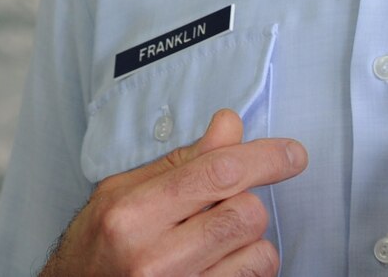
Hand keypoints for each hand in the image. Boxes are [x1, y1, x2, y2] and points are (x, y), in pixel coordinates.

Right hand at [41, 108, 306, 276]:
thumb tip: (228, 125)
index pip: (215, 173)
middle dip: (246, 203)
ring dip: (249, 242)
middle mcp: (152, 257)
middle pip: (245, 213)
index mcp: (131, 213)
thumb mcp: (121, 194)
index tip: (292, 154)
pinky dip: (247, 267)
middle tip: (225, 207)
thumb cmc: (95, 246)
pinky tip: (218, 264)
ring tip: (215, 241)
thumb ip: (179, 162)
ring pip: (258, 253)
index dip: (264, 158)